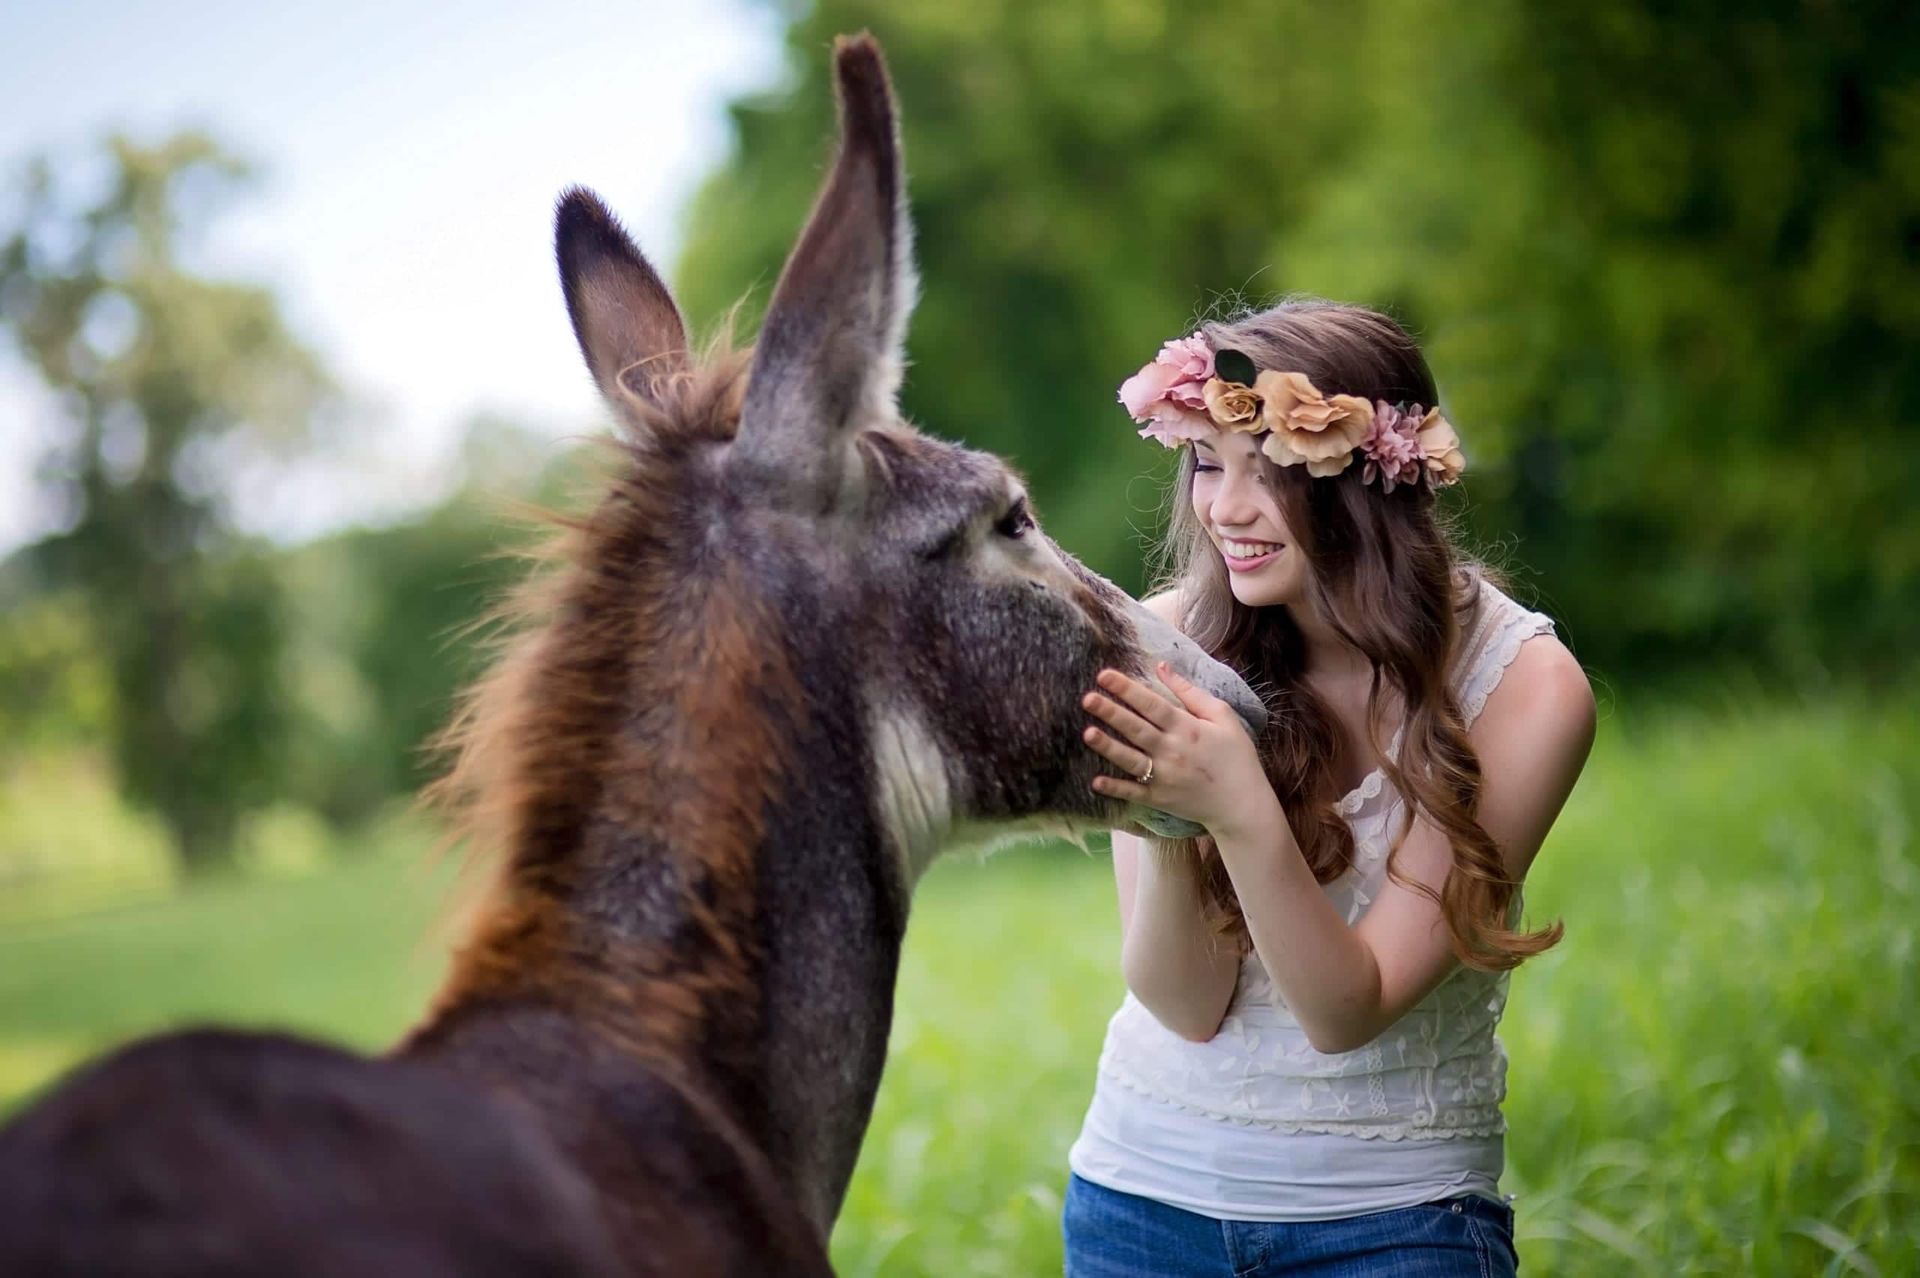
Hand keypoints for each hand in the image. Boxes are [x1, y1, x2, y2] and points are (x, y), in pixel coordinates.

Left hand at [1082, 663, 1275, 838]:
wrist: (1243, 804)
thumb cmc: (1236, 756)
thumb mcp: (1223, 716)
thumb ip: (1190, 692)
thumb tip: (1162, 667)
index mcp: (1188, 728)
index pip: (1152, 704)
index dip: (1127, 689)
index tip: (1104, 675)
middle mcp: (1172, 751)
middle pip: (1136, 729)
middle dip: (1111, 712)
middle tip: (1087, 698)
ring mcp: (1165, 777)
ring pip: (1131, 760)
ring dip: (1108, 747)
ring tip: (1087, 733)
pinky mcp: (1160, 799)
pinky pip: (1133, 793)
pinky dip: (1115, 789)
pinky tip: (1095, 782)